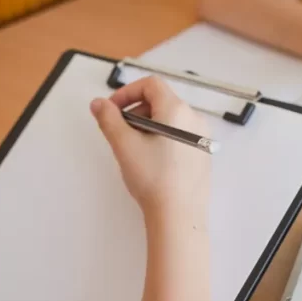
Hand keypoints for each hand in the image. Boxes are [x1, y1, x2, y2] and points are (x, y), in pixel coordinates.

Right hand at [91, 77, 209, 223]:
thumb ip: (108, 119)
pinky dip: (162, 139)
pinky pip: (180, 136)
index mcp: (176, 110)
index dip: (127, 92)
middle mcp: (194, 119)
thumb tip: (98, 103)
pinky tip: (152, 163)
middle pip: (160, 101)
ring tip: (134, 150)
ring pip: (170, 120)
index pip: (151, 85)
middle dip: (135, 111)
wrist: (178, 216)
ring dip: (147, 126)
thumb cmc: (152, 177)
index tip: (112, 111)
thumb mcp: (124, 145)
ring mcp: (202, 138)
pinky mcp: (203, 155)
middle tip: (120, 133)